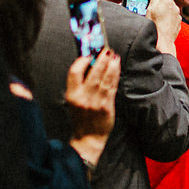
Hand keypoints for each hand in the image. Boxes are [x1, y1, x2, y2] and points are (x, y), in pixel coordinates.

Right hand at [66, 48, 119, 165]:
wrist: (88, 138)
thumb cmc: (80, 117)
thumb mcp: (73, 100)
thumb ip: (79, 84)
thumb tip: (89, 63)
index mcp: (71, 95)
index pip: (74, 72)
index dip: (82, 60)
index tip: (88, 54)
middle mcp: (83, 97)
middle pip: (93, 72)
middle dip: (100, 59)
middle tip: (105, 50)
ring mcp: (96, 102)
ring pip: (105, 78)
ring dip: (110, 64)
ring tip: (113, 55)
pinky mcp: (107, 106)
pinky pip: (112, 86)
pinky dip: (115, 74)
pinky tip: (116, 67)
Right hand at [147, 0, 182, 42]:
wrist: (162, 41)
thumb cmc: (155, 26)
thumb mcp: (151, 8)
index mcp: (168, 2)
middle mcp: (175, 8)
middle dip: (161, 2)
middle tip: (153, 8)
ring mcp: (177, 16)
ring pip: (170, 9)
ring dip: (164, 11)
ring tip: (156, 18)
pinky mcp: (178, 23)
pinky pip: (172, 17)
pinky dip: (167, 18)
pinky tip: (161, 24)